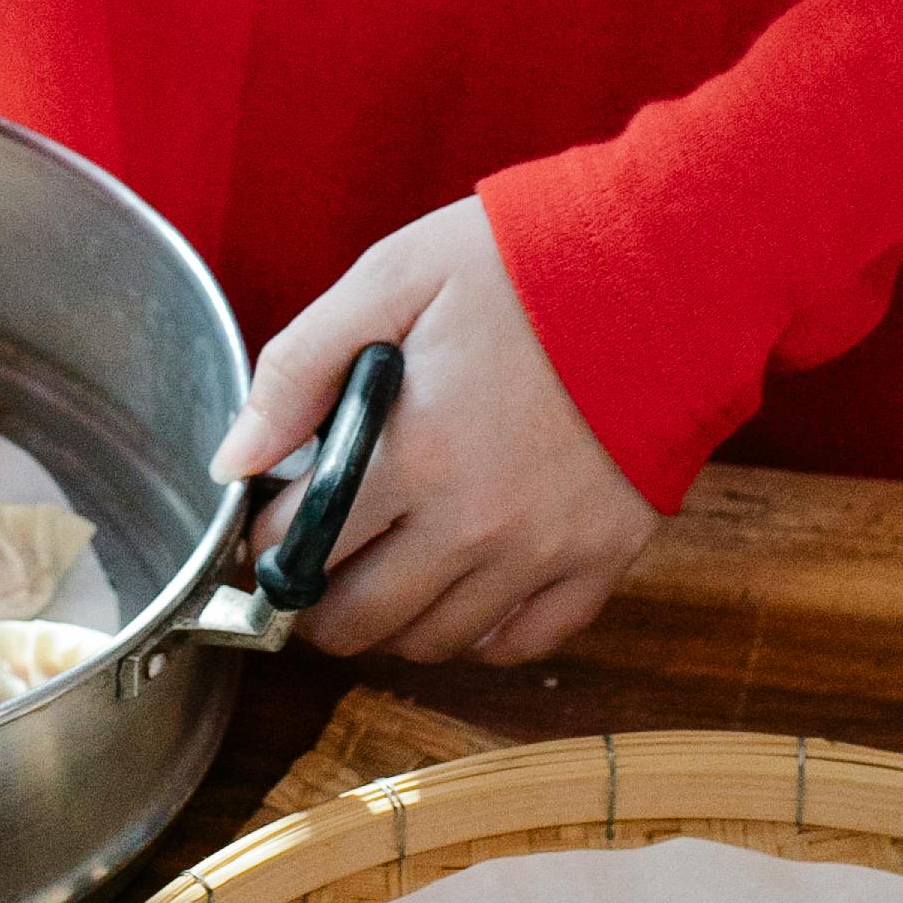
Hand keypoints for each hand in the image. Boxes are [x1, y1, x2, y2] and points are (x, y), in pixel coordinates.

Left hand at [212, 199, 651, 664]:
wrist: (666, 263)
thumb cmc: (523, 262)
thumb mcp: (391, 278)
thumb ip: (299, 369)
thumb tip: (236, 459)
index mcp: (413, 455)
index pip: (302, 550)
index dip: (266, 546)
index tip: (267, 527)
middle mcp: (473, 524)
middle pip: (360, 619)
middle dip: (314, 601)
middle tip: (314, 563)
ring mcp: (542, 551)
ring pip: (435, 640)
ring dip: (391, 621)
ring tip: (382, 572)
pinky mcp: (603, 557)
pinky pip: (526, 640)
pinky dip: (482, 635)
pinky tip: (463, 593)